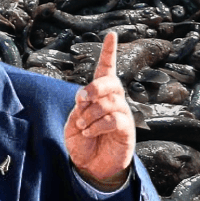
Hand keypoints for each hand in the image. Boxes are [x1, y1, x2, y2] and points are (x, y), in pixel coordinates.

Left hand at [65, 32, 135, 190]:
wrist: (90, 166)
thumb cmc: (82, 141)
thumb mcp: (73, 121)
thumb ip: (79, 106)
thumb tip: (87, 97)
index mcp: (99, 95)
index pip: (106, 69)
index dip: (109, 52)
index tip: (112, 35)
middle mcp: (113, 100)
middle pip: (111, 82)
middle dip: (94, 88)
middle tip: (81, 100)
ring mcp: (122, 114)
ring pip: (110, 102)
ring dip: (91, 113)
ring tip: (83, 125)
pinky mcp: (126, 129)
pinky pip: (114, 119)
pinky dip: (97, 125)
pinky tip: (89, 132)